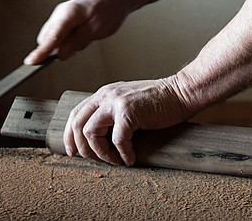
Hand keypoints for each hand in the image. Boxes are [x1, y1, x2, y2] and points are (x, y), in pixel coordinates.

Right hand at [24, 0, 133, 63]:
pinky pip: (59, 34)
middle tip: (80, 44)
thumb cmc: (109, 10)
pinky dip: (67, 40)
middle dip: (57, 48)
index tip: (30, 62)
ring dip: (64, 44)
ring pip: (52, 38)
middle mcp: (60, 12)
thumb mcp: (96, 30)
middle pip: (47, 38)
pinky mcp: (63, 18)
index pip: (51, 37)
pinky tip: (82, 34)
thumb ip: (77, 42)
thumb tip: (60, 55)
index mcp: (69, 13)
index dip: (41, 51)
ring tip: (86, 36)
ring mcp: (60, 14)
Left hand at [64, 77, 192, 165]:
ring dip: (102, 153)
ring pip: (91, 133)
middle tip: (98, 160)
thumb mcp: (127, 104)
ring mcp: (116, 102)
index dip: (70, 136)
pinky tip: (131, 157)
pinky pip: (117, 140)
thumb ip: (112, 115)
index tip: (73, 152)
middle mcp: (106, 96)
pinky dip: (123, 154)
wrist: (181, 92)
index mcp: (104, 94)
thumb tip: (98, 140)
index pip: (75, 114)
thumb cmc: (158, 103)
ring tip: (117, 159)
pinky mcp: (129, 112)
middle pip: (78, 125)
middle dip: (84, 149)